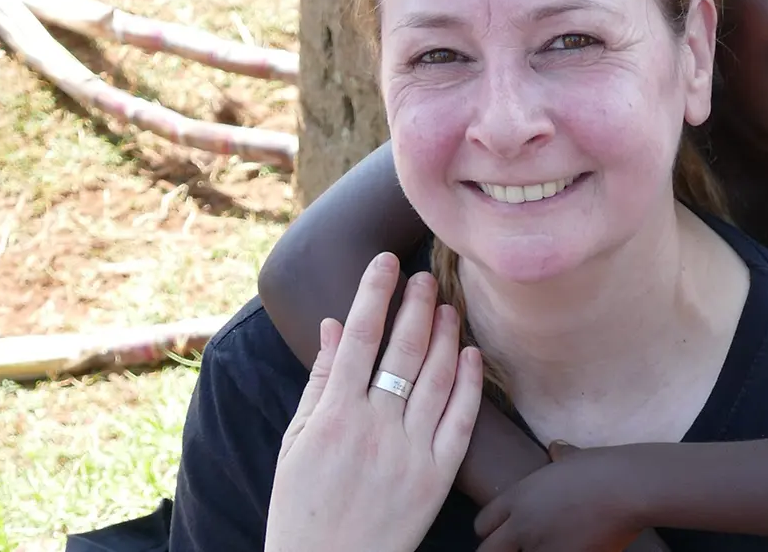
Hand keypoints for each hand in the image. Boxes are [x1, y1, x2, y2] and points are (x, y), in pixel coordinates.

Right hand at [267, 252, 484, 551]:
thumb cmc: (301, 507)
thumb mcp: (296, 443)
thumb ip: (320, 383)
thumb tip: (332, 326)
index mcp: (334, 416)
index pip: (361, 338)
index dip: (375, 294)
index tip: (385, 261)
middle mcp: (375, 428)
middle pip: (403, 351)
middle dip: (416, 306)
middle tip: (426, 275)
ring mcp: (410, 453)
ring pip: (436, 379)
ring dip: (445, 336)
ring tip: (449, 305)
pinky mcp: (436, 478)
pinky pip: (459, 422)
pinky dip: (467, 385)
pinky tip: (471, 355)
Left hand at [474, 441, 669, 551]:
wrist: (630, 490)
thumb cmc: (604, 468)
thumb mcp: (572, 458)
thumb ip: (558, 458)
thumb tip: (556, 450)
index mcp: (519, 496)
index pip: (482, 523)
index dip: (492, 530)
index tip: (503, 532)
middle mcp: (522, 526)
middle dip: (500, 550)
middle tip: (518, 547)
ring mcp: (541, 548)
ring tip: (549, 544)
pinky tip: (573, 548)